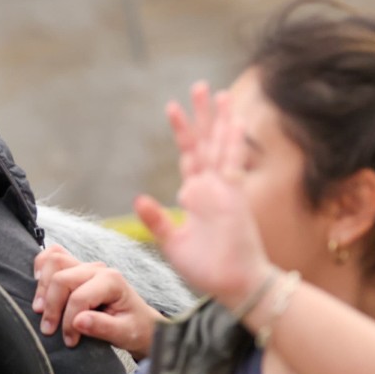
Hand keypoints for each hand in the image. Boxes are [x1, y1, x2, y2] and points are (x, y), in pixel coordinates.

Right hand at [33, 244, 161, 359]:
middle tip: (49, 329)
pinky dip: (41, 268)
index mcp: (111, 281)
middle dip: (51, 305)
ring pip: (54, 260)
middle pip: (61, 277)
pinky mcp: (76, 269)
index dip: (69, 321)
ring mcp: (85, 266)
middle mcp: (97, 269)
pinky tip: (40, 286)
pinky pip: (52, 256)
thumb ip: (103, 327)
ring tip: (40, 310)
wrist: (139, 322)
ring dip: (43, 286)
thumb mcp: (125, 333)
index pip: (79, 297)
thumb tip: (78, 321)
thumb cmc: (134, 328)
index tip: (70, 341)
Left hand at [135, 90, 273, 311]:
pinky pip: (233, 164)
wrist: (234, 286)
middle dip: (202, 115)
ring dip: (219, 120)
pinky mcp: (235, 197)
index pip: (189, 155)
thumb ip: (157, 220)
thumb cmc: (208, 270)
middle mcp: (211, 187)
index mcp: (197, 196)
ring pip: (221, 145)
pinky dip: (233, 143)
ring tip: (218, 92)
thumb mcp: (173, 243)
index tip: (173, 107)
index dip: (182, 131)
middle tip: (199, 86)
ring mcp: (225, 190)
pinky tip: (233, 121)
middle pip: (205, 142)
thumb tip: (139, 198)